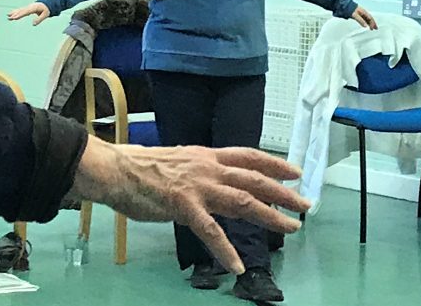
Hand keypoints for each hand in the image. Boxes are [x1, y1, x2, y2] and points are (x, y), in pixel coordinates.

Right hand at [7, 2, 49, 25]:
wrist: (46, 3)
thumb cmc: (46, 9)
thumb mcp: (45, 15)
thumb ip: (39, 19)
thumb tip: (33, 24)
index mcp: (34, 8)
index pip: (26, 12)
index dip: (20, 15)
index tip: (15, 17)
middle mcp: (29, 7)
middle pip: (21, 11)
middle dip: (15, 14)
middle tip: (10, 18)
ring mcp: (28, 7)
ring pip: (20, 10)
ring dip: (14, 13)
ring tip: (8, 16)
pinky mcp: (27, 8)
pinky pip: (20, 10)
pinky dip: (16, 12)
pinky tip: (11, 14)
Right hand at [66, 137, 309, 274]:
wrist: (115, 169)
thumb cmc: (141, 168)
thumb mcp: (180, 163)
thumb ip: (201, 173)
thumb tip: (217, 185)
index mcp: (207, 156)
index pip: (249, 156)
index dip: (275, 163)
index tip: (296, 172)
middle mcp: (208, 168)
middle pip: (255, 179)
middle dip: (284, 193)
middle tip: (305, 205)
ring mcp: (198, 187)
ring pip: (243, 201)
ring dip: (269, 216)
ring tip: (290, 228)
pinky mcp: (183, 206)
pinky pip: (210, 231)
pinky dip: (226, 250)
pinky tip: (237, 265)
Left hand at [350, 6, 377, 29]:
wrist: (346, 6)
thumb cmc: (351, 9)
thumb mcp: (356, 16)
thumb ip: (361, 21)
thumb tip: (365, 26)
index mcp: (364, 12)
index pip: (370, 19)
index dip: (372, 23)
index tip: (372, 28)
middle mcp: (364, 13)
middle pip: (370, 19)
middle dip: (373, 23)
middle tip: (376, 28)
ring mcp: (362, 14)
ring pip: (368, 19)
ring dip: (370, 23)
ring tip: (372, 28)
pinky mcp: (360, 15)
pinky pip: (365, 19)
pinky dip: (367, 22)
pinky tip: (367, 25)